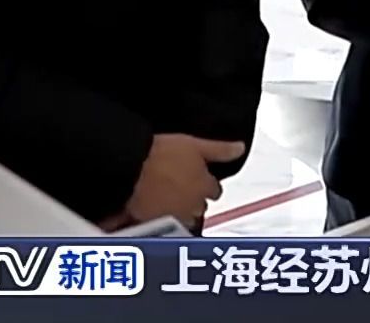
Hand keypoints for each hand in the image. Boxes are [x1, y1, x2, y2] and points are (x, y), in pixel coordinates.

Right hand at [126, 135, 244, 223]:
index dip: (206, 183)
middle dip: (194, 198)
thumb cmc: (159, 154)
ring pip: (185, 218)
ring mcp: (176, 217)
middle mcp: (194, 205)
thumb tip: (239, 149)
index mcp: (204, 186)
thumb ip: (220, 150)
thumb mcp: (194, 144)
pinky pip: (164, 225)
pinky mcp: (157, 224)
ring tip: (166, 197)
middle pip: (200, 206)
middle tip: (179, 185)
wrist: (130, 167)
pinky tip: (154, 208)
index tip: (197, 177)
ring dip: (180, 210)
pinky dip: (162, 219)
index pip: (215, 190)